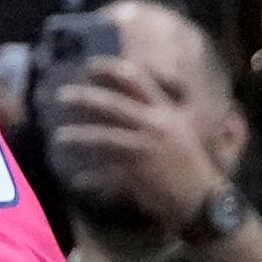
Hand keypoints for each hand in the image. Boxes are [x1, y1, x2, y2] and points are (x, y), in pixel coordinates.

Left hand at [44, 63, 224, 232]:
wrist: (202, 198)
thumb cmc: (188, 163)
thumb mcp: (176, 131)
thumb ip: (152, 116)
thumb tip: (121, 106)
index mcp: (166, 111)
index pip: (139, 80)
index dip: (112, 68)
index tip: (89, 64)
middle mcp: (156, 125)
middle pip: (113, 105)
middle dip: (84, 97)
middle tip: (60, 95)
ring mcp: (145, 149)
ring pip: (104, 137)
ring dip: (78, 136)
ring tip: (59, 137)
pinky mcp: (137, 173)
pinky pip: (105, 173)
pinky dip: (89, 177)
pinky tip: (77, 179)